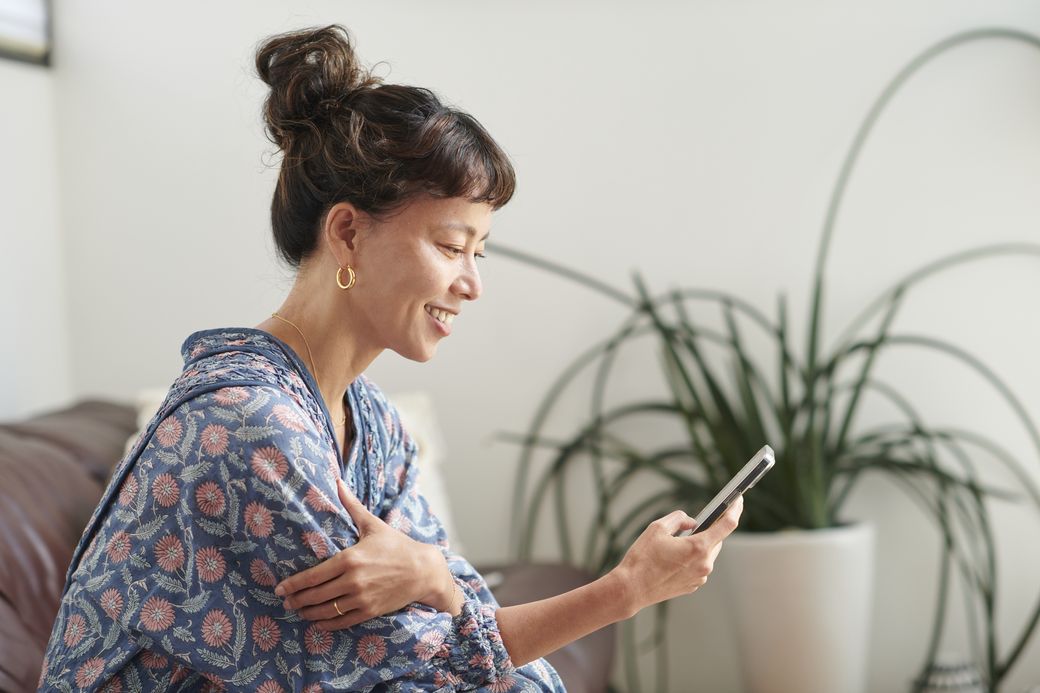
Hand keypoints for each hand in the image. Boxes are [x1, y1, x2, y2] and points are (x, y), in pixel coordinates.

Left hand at [274, 479, 454, 630]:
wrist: (423, 570)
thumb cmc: (397, 545)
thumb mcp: (373, 525)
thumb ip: (352, 506)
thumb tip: (338, 482)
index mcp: (350, 559)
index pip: (312, 576)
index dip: (293, 584)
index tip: (279, 588)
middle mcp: (353, 581)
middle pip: (315, 596)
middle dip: (297, 600)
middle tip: (285, 601)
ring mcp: (361, 598)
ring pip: (326, 611)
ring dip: (308, 613)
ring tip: (298, 612)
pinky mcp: (370, 611)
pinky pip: (342, 622)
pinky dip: (327, 624)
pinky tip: (318, 622)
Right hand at [610, 496, 742, 616]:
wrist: (632, 588)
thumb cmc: (642, 558)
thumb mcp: (657, 528)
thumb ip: (679, 518)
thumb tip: (692, 522)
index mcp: (698, 547)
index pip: (727, 525)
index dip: (735, 509)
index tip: (738, 500)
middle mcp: (704, 564)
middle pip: (716, 540)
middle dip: (709, 530)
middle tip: (697, 522)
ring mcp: (700, 577)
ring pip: (707, 554)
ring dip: (699, 545)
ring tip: (678, 542)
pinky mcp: (693, 585)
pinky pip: (699, 566)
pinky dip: (692, 558)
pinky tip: (674, 558)